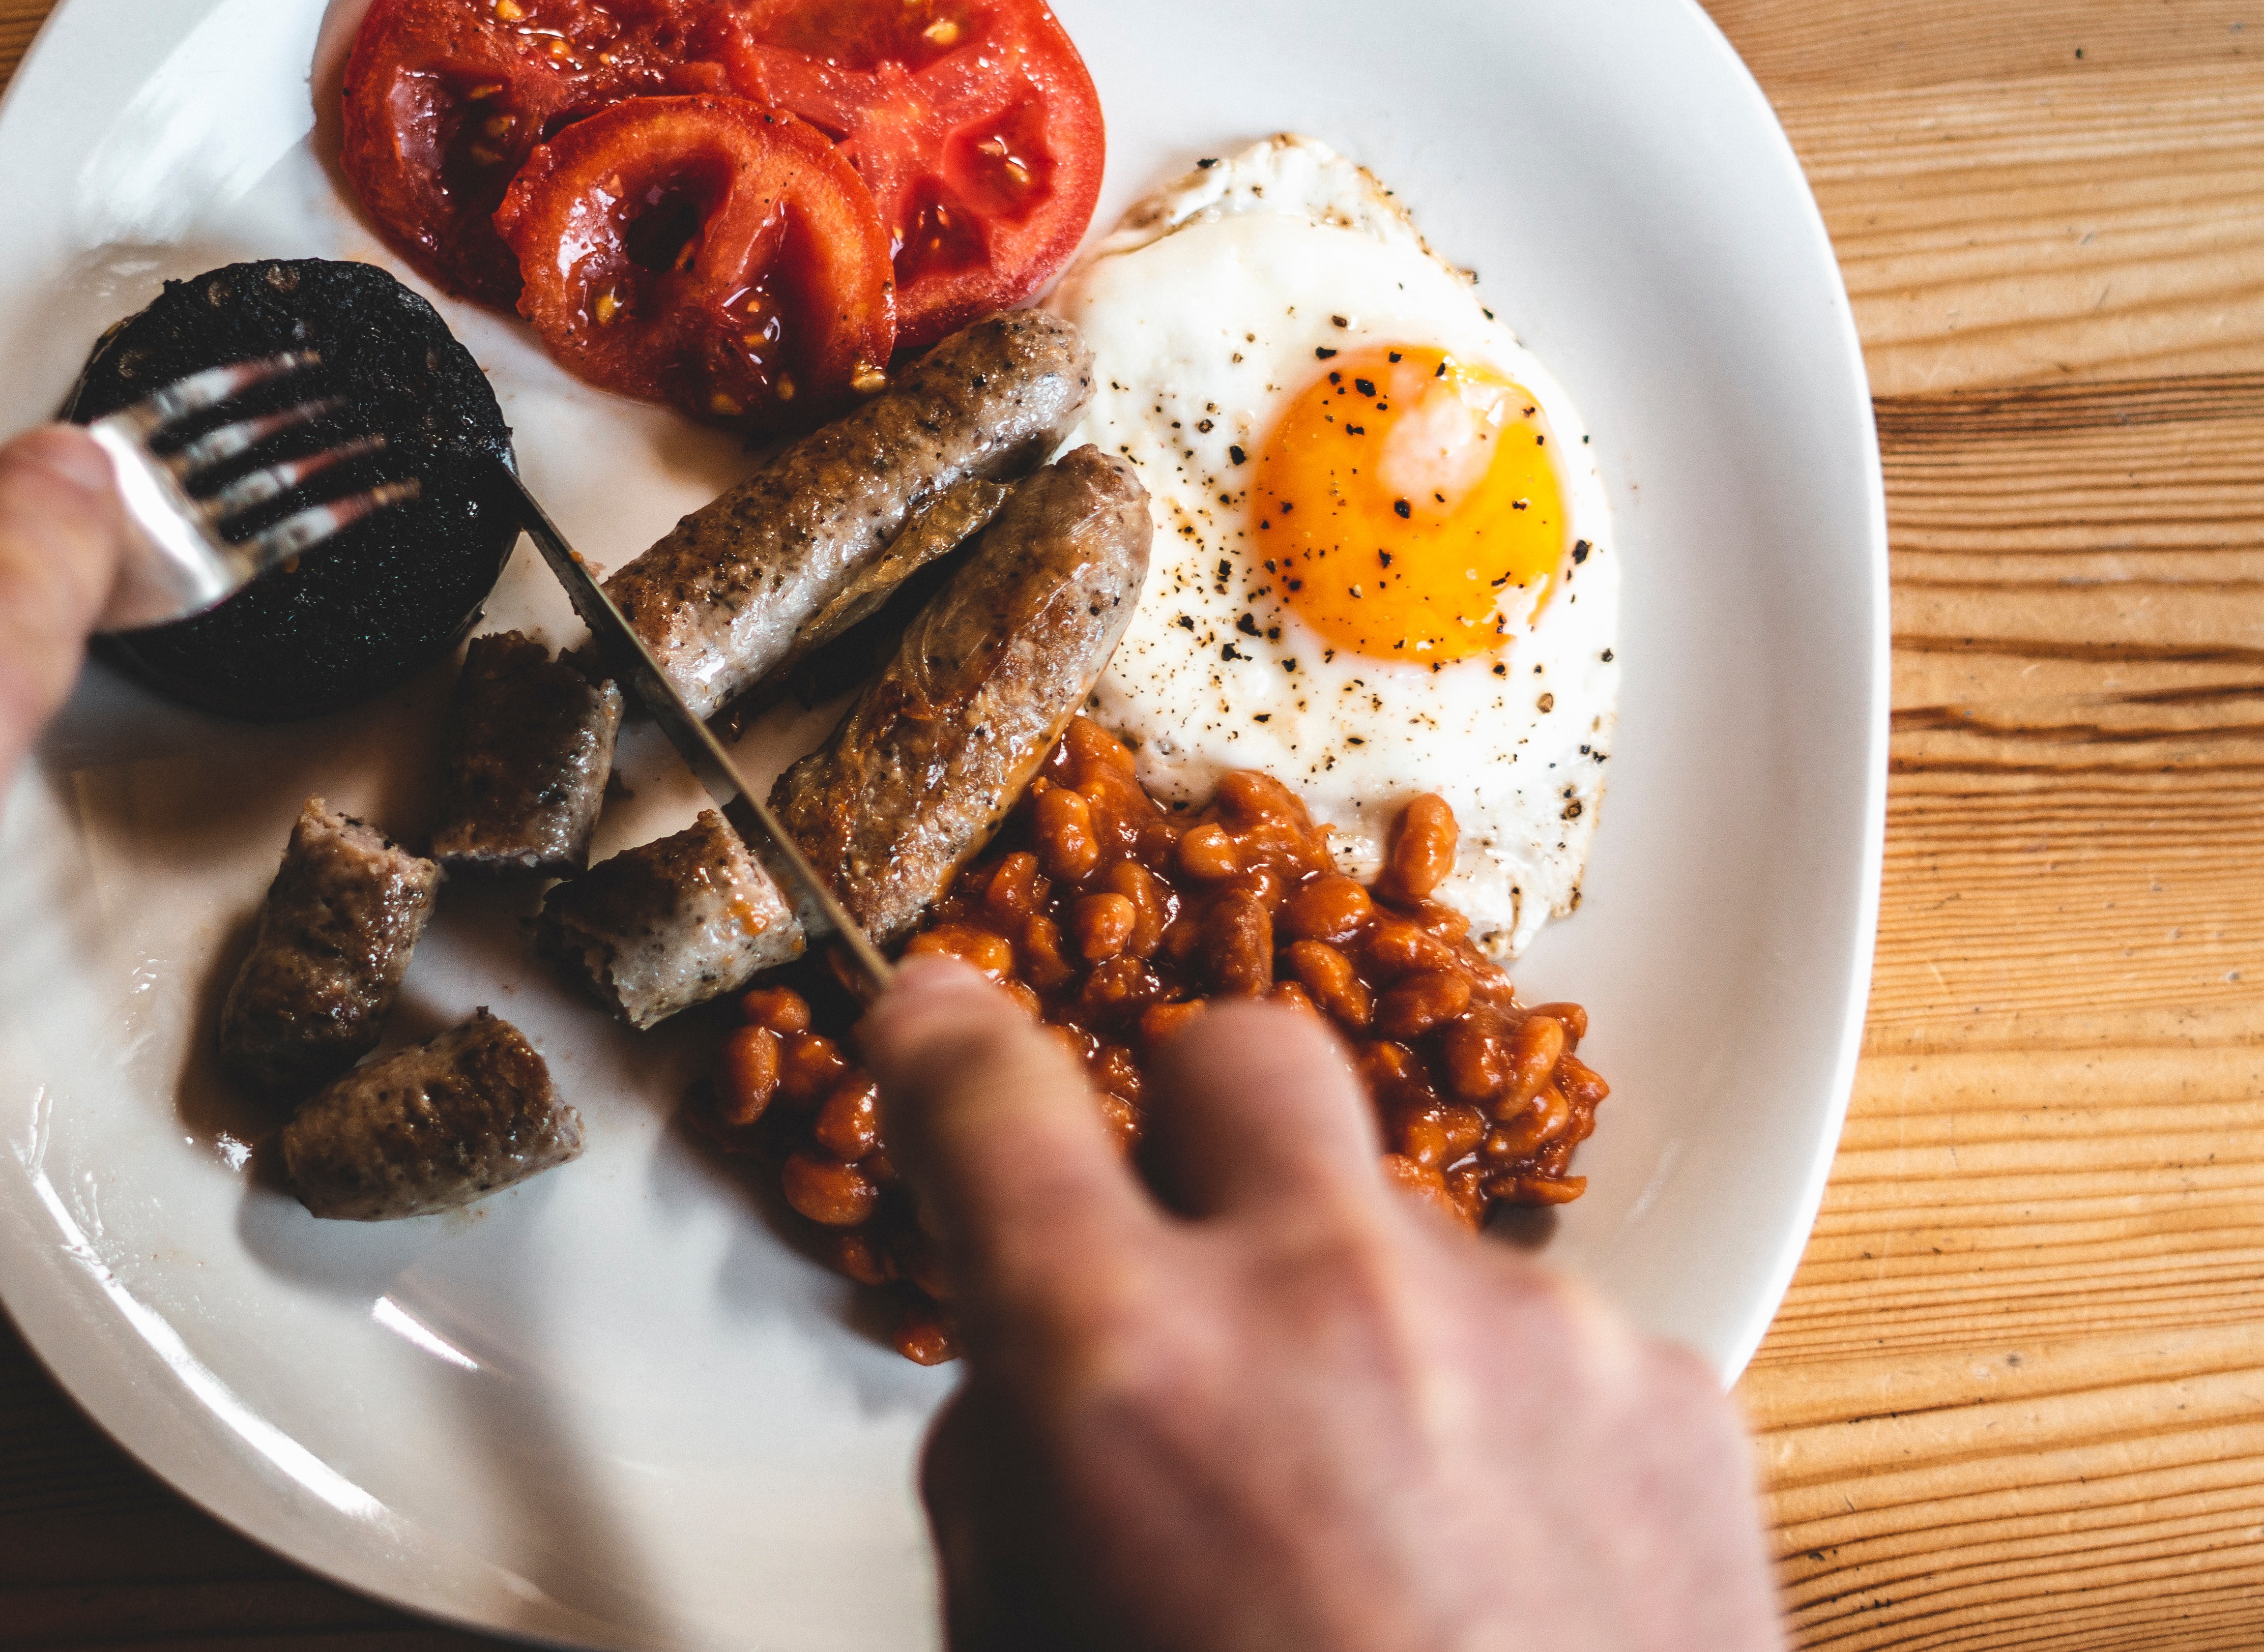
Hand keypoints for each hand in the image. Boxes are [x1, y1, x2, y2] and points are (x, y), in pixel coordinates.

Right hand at [858, 957, 1784, 1651]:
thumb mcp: (1036, 1646)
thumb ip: (1011, 1469)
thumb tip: (1031, 1361)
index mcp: (1132, 1373)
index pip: (986, 1098)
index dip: (941, 1037)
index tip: (936, 1017)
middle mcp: (1332, 1302)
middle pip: (1239, 1051)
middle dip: (1189, 1116)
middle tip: (1181, 1228)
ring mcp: (1525, 1328)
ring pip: (1404, 1219)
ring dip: (1364, 1311)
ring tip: (1379, 1504)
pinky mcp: (1670, 1386)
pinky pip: (1545, 1329)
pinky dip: (1497, 1403)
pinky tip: (1493, 1552)